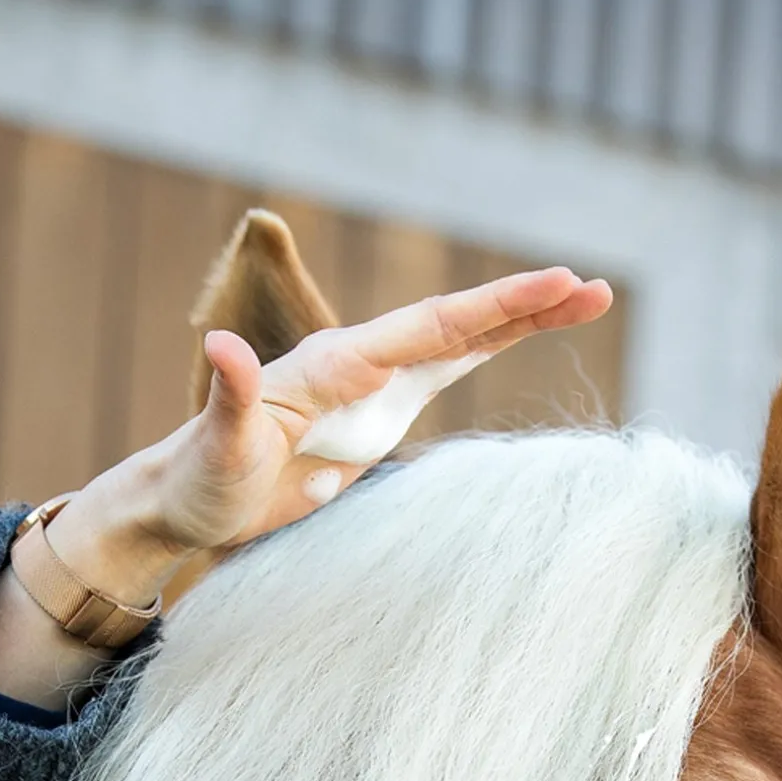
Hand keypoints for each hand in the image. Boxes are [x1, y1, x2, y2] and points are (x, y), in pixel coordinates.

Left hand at [45, 263, 613, 605]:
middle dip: (524, 303)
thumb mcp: (217, 446)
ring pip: (462, 338)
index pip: (425, 327)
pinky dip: (492, 347)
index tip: (547, 284)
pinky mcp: (381, 410)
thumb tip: (223, 348)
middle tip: (593, 287)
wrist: (188, 496)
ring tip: (590, 298)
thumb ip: (229, 396)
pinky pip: (448, 368)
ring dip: (522, 317)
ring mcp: (376, 384)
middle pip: (456, 321)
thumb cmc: (200, 476)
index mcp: (334, 364)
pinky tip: (533, 332)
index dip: (490, 307)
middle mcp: (361, 362)